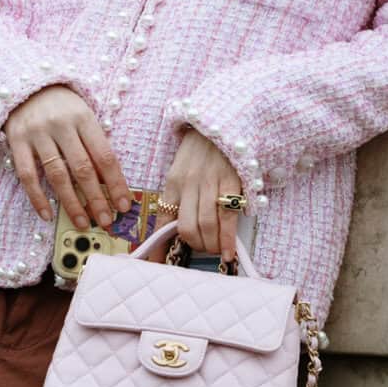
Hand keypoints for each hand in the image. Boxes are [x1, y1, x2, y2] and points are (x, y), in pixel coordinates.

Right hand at [4, 85, 132, 230]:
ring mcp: (37, 133)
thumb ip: (94, 144)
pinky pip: (27, 175)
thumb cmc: (62, 106)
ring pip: (57, 175)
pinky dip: (37, 197)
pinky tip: (47, 214)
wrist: (26, 86)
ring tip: (81, 222)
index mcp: (83, 117)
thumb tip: (109, 184)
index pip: (104, 156)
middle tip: (106, 220)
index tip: (124, 205)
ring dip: (71, 203)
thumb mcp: (83, 116)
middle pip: (82, 168)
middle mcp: (61, 124)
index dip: (116, 183)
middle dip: (96, 198)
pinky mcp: (17, 141)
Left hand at [147, 124, 245, 263]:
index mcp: (172, 182)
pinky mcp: (231, 183)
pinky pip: (228, 217)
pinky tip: (228, 253)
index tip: (156, 264)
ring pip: (206, 225)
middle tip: (201, 249)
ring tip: (215, 249)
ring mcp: (210, 183)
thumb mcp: (181, 170)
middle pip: (186, 227)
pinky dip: (227, 239)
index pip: (162, 220)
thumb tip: (171, 229)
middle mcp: (188, 184)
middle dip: (194, 246)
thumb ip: (177, 197)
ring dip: (211, 245)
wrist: (221, 122)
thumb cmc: (200, 150)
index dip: (159, 246)